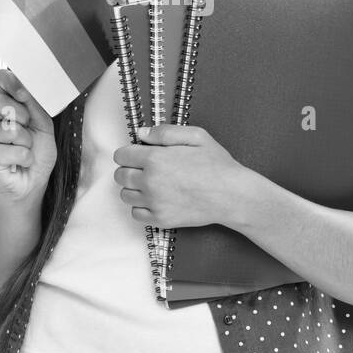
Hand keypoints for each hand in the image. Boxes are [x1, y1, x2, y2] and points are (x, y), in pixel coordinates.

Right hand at [0, 69, 56, 204]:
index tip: (23, 93)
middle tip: (28, 129)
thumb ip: (34, 104)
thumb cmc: (38, 151)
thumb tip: (22, 89)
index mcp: (7, 103)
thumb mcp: (44, 123)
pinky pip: (11, 150)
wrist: (34, 180)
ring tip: (25, 148)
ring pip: (9, 129)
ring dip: (26, 142)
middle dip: (23, 117)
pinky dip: (24, 157)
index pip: (0, 79)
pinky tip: (20, 161)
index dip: (10, 82)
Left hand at [112, 123, 253, 228]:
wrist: (232, 195)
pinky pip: (136, 214)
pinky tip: (155, 200)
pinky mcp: (160, 219)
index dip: (129, 153)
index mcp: (155, 158)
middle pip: (120, 176)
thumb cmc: (217, 165)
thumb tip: (141, 133)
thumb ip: (165, 132)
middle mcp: (150, 181)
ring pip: (125, 195)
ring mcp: (154, 203)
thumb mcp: (196, 136)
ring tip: (151, 185)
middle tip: (145, 169)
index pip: (121, 156)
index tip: (138, 154)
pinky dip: (141, 207)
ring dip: (134, 189)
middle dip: (129, 169)